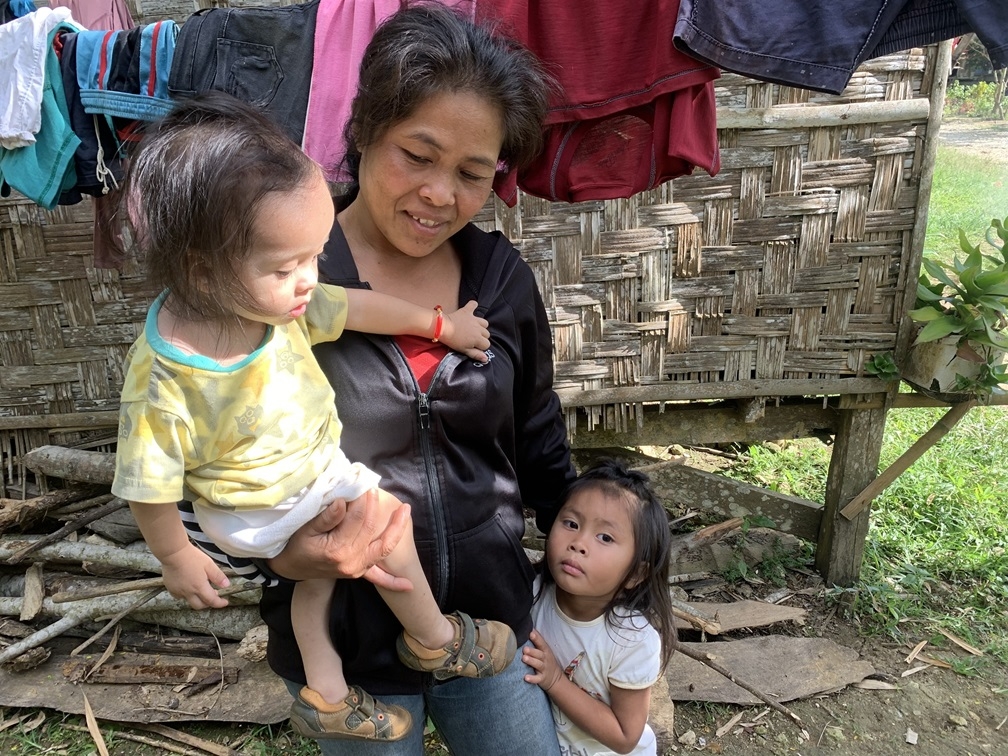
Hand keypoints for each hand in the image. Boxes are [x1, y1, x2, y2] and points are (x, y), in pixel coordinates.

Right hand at [161, 544, 229, 609]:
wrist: (173, 553)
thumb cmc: (192, 557)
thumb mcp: (209, 564)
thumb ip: (218, 576)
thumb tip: (226, 585)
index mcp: (199, 587)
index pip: (211, 601)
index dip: (220, 603)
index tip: (225, 602)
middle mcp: (188, 592)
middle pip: (199, 606)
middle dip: (208, 603)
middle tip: (214, 596)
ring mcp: (178, 591)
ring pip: (189, 601)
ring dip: (197, 599)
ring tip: (201, 590)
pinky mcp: (170, 588)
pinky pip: (179, 596)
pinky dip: (186, 595)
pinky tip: (188, 587)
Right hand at [267, 489, 412, 590]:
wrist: (291, 567)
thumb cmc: (296, 545)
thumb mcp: (305, 529)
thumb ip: (326, 518)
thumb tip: (342, 502)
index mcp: (337, 550)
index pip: (357, 520)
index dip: (361, 501)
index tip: (363, 486)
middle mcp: (351, 562)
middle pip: (370, 530)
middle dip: (375, 508)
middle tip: (376, 490)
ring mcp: (356, 569)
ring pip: (382, 548)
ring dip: (396, 530)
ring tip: (406, 511)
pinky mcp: (358, 572)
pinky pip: (378, 578)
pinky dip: (392, 581)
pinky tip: (409, 585)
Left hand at [441, 300, 489, 361]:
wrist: (443, 328)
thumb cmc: (453, 341)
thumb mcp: (464, 350)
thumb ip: (476, 354)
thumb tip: (486, 358)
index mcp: (478, 339)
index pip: (486, 344)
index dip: (481, 346)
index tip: (473, 346)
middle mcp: (479, 328)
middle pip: (486, 334)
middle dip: (481, 337)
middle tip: (472, 338)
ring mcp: (474, 319)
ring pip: (484, 323)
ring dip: (480, 326)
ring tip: (473, 328)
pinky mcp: (467, 311)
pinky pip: (473, 304)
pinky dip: (473, 305)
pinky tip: (472, 308)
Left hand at [522, 629, 563, 692]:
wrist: (556, 678)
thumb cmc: (546, 660)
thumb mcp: (544, 650)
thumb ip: (537, 641)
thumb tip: (529, 627)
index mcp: (545, 651)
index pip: (541, 643)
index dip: (536, 638)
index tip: (530, 633)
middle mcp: (545, 659)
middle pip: (539, 654)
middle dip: (532, 651)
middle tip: (524, 649)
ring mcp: (544, 669)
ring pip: (538, 665)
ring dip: (531, 661)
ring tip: (524, 658)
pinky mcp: (542, 678)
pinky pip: (537, 679)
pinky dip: (532, 678)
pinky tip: (526, 677)